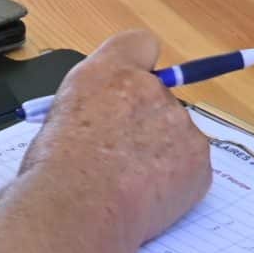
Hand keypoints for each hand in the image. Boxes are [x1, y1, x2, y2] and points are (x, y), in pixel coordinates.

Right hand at [22, 30, 210, 246]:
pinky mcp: (198, 158)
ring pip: (176, 135)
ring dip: (161, 154)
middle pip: (158, 98)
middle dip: (146, 124)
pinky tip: (147, 197)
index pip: (140, 45)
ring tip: (127, 184)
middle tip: (120, 156)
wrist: (77, 207)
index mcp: (108, 70)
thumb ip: (88, 100)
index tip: (131, 91)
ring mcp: (178, 121)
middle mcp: (148, 86)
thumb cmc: (55, 170)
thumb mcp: (57, 116)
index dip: (137, 69)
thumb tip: (101, 112)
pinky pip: (192, 167)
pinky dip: (177, 183)